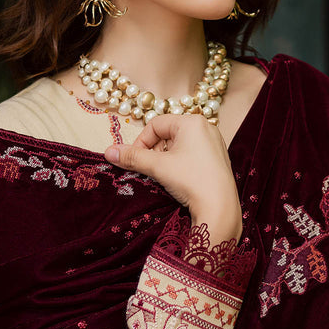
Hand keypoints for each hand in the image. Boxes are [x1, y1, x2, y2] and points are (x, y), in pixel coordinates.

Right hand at [105, 115, 241, 245]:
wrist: (219, 207)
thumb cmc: (191, 180)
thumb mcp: (157, 167)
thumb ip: (132, 157)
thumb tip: (108, 152)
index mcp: (192, 122)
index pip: (155, 124)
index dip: (141, 142)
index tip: (135, 160)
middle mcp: (206, 128)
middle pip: (167, 134)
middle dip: (154, 152)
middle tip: (151, 170)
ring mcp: (214, 143)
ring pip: (179, 145)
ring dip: (166, 159)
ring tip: (165, 176)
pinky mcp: (217, 159)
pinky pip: (191, 154)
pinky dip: (180, 164)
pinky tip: (180, 180)